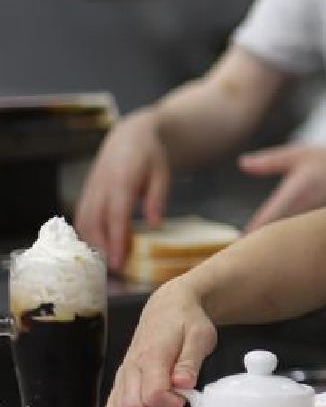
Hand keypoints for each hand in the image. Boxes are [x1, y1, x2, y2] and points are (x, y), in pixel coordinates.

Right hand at [75, 110, 169, 270]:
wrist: (128, 136)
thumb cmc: (150, 156)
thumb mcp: (162, 174)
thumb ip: (157, 198)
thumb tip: (154, 224)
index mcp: (121, 180)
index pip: (116, 215)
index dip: (115, 239)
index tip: (117, 260)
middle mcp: (101, 185)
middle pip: (95, 221)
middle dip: (101, 247)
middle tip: (113, 270)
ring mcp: (91, 187)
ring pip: (83, 220)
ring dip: (91, 243)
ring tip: (103, 263)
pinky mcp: (87, 191)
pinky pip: (81, 215)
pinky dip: (85, 233)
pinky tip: (95, 247)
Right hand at [105, 279, 216, 406]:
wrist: (168, 307)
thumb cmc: (186, 320)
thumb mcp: (200, 335)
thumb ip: (191, 361)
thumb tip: (184, 383)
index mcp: (152, 356)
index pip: (152, 395)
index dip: (170, 406)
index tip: (185, 400)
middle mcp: (132, 367)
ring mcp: (124, 374)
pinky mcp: (121, 380)